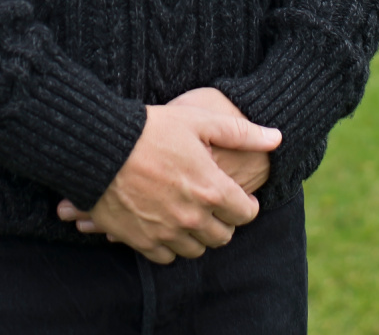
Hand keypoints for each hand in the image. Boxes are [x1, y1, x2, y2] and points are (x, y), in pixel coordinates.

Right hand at [56, 100, 280, 263]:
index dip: (246, 204)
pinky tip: (167, 223)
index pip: (246, 213)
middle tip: (214, 204)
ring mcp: (167, 232)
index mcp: (211, 189)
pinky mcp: (142, 240)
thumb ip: (242, 133)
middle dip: (224, 222)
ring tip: (190, 213)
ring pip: (196, 249)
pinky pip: (167, 257)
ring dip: (198, 235)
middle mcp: (193, 217)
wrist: (101, 146)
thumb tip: (277, 138)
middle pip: (223, 237)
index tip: (239, 197)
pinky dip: (171, 244)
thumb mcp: (200, 121)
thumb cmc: (152, 128)